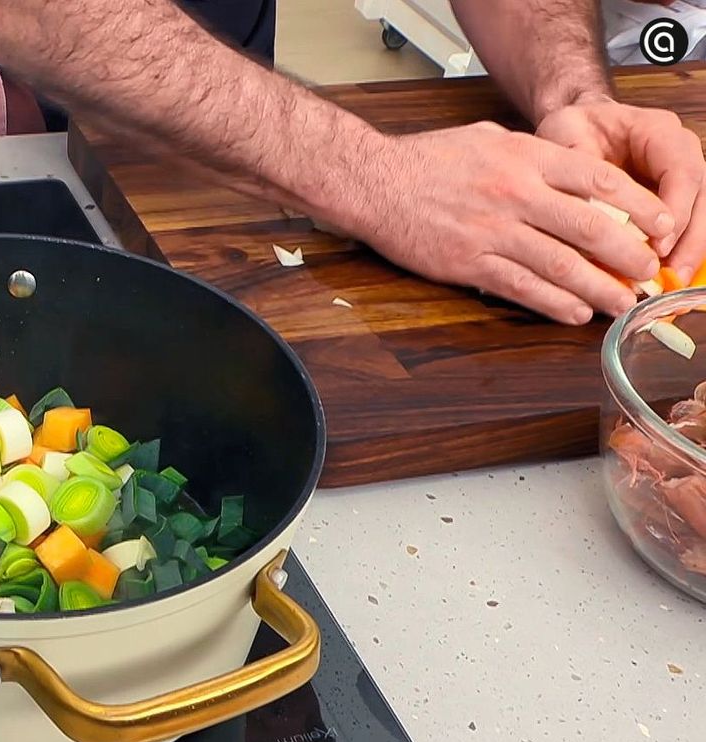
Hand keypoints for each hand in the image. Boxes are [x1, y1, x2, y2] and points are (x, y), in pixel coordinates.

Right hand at [345, 122, 672, 324]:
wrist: (372, 183)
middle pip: (590, 228)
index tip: (661, 224)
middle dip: (628, 255)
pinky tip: (575, 313)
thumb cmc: (423, 160)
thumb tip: (562, 169)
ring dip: (598, 288)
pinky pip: (521, 288)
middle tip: (648, 272)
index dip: (639, 206)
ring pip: (561, 266)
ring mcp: (492, 233)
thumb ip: (527, 153)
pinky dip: (554, 304)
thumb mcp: (485, 138)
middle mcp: (515, 195)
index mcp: (525, 158)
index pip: (599, 182)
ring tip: (621, 302)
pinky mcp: (468, 264)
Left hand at [537, 97, 705, 283]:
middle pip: (701, 197)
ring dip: (687, 251)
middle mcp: (679, 153)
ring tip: (671, 282)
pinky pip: (683, 227)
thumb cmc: (573, 128)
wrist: (576, 128)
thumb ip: (579, 164)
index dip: (675, 208)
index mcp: (659, 132)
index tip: (658, 242)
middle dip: (689, 238)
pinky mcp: (670, 200)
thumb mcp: (566, 134)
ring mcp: (678, 178)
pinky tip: (663, 278)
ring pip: (699, 214)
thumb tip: (586, 206)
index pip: (682, 170)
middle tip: (671, 274)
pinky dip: (675, 252)